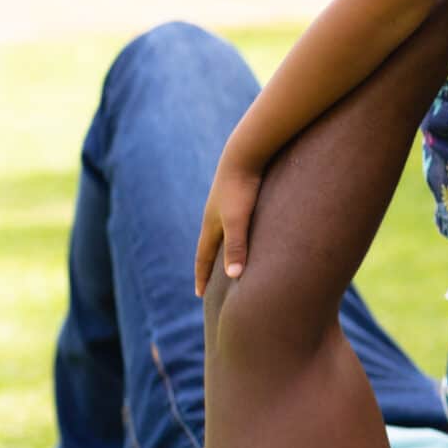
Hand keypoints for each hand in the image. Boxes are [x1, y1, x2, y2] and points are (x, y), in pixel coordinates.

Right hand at [194, 159, 263, 295]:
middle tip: (211, 284)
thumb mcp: (238, 220)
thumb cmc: (242, 188)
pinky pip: (237, 222)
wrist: (246, 153)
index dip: (203, 277)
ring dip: (224, 250)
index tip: (200, 295)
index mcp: (211, 226)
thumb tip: (233, 277)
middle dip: (211, 267)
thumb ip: (236, 246)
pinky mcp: (240, 196)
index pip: (203, 258)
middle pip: (211, 248)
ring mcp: (226, 206)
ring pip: (223, 234)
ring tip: (228, 262)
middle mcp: (215, 217)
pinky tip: (246, 234)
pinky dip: (238, 235)